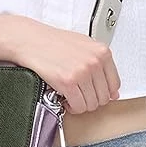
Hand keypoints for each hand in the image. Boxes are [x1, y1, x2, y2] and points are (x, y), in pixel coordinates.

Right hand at [0, 13, 120, 112]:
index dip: (102, 92)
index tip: (92, 91)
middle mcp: (95, 61)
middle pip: (104, 97)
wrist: (31, 40)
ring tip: (70, 94)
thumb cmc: (53, 42)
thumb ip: (100, 66)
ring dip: (80, 104)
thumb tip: (113, 92)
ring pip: (91, 104)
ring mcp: (82, 71)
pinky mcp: (68, 81)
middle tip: (78, 93)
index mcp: (102, 52)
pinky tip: (64, 97)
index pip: (115, 85)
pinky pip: (78, 106)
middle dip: (90, 99)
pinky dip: (71, 106)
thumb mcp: (84, 47)